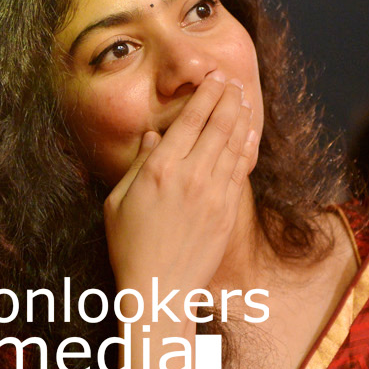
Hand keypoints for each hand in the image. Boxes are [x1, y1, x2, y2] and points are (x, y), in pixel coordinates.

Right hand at [102, 73, 258, 294]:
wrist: (158, 291)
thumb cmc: (129, 247)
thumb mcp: (118, 202)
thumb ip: (138, 164)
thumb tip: (154, 135)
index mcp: (159, 169)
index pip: (189, 120)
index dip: (205, 94)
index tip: (213, 77)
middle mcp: (190, 176)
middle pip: (218, 125)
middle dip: (228, 98)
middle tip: (233, 80)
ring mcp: (213, 194)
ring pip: (233, 144)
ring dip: (241, 116)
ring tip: (244, 97)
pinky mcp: (227, 212)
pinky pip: (241, 170)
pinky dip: (247, 146)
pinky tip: (250, 131)